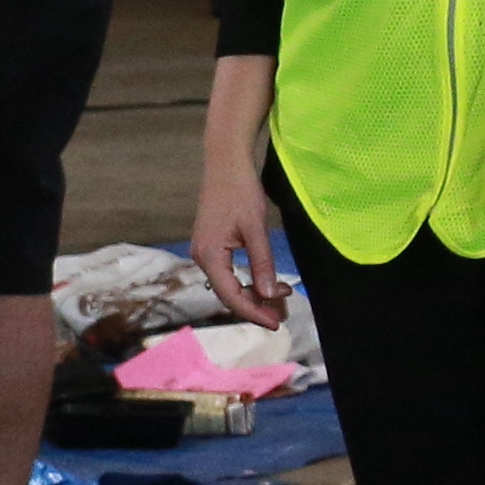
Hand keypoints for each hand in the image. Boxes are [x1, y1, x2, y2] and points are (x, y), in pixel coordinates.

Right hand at [192, 165, 285, 325]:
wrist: (225, 162)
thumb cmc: (240, 190)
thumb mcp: (255, 228)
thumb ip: (262, 263)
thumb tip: (269, 294)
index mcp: (209, 255)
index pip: (231, 296)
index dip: (254, 313)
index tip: (276, 323)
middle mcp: (202, 257)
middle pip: (228, 294)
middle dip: (256, 305)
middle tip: (283, 313)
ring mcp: (204, 251)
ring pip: (229, 284)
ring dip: (254, 292)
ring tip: (281, 296)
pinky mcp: (211, 244)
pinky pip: (228, 272)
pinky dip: (247, 279)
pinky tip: (266, 280)